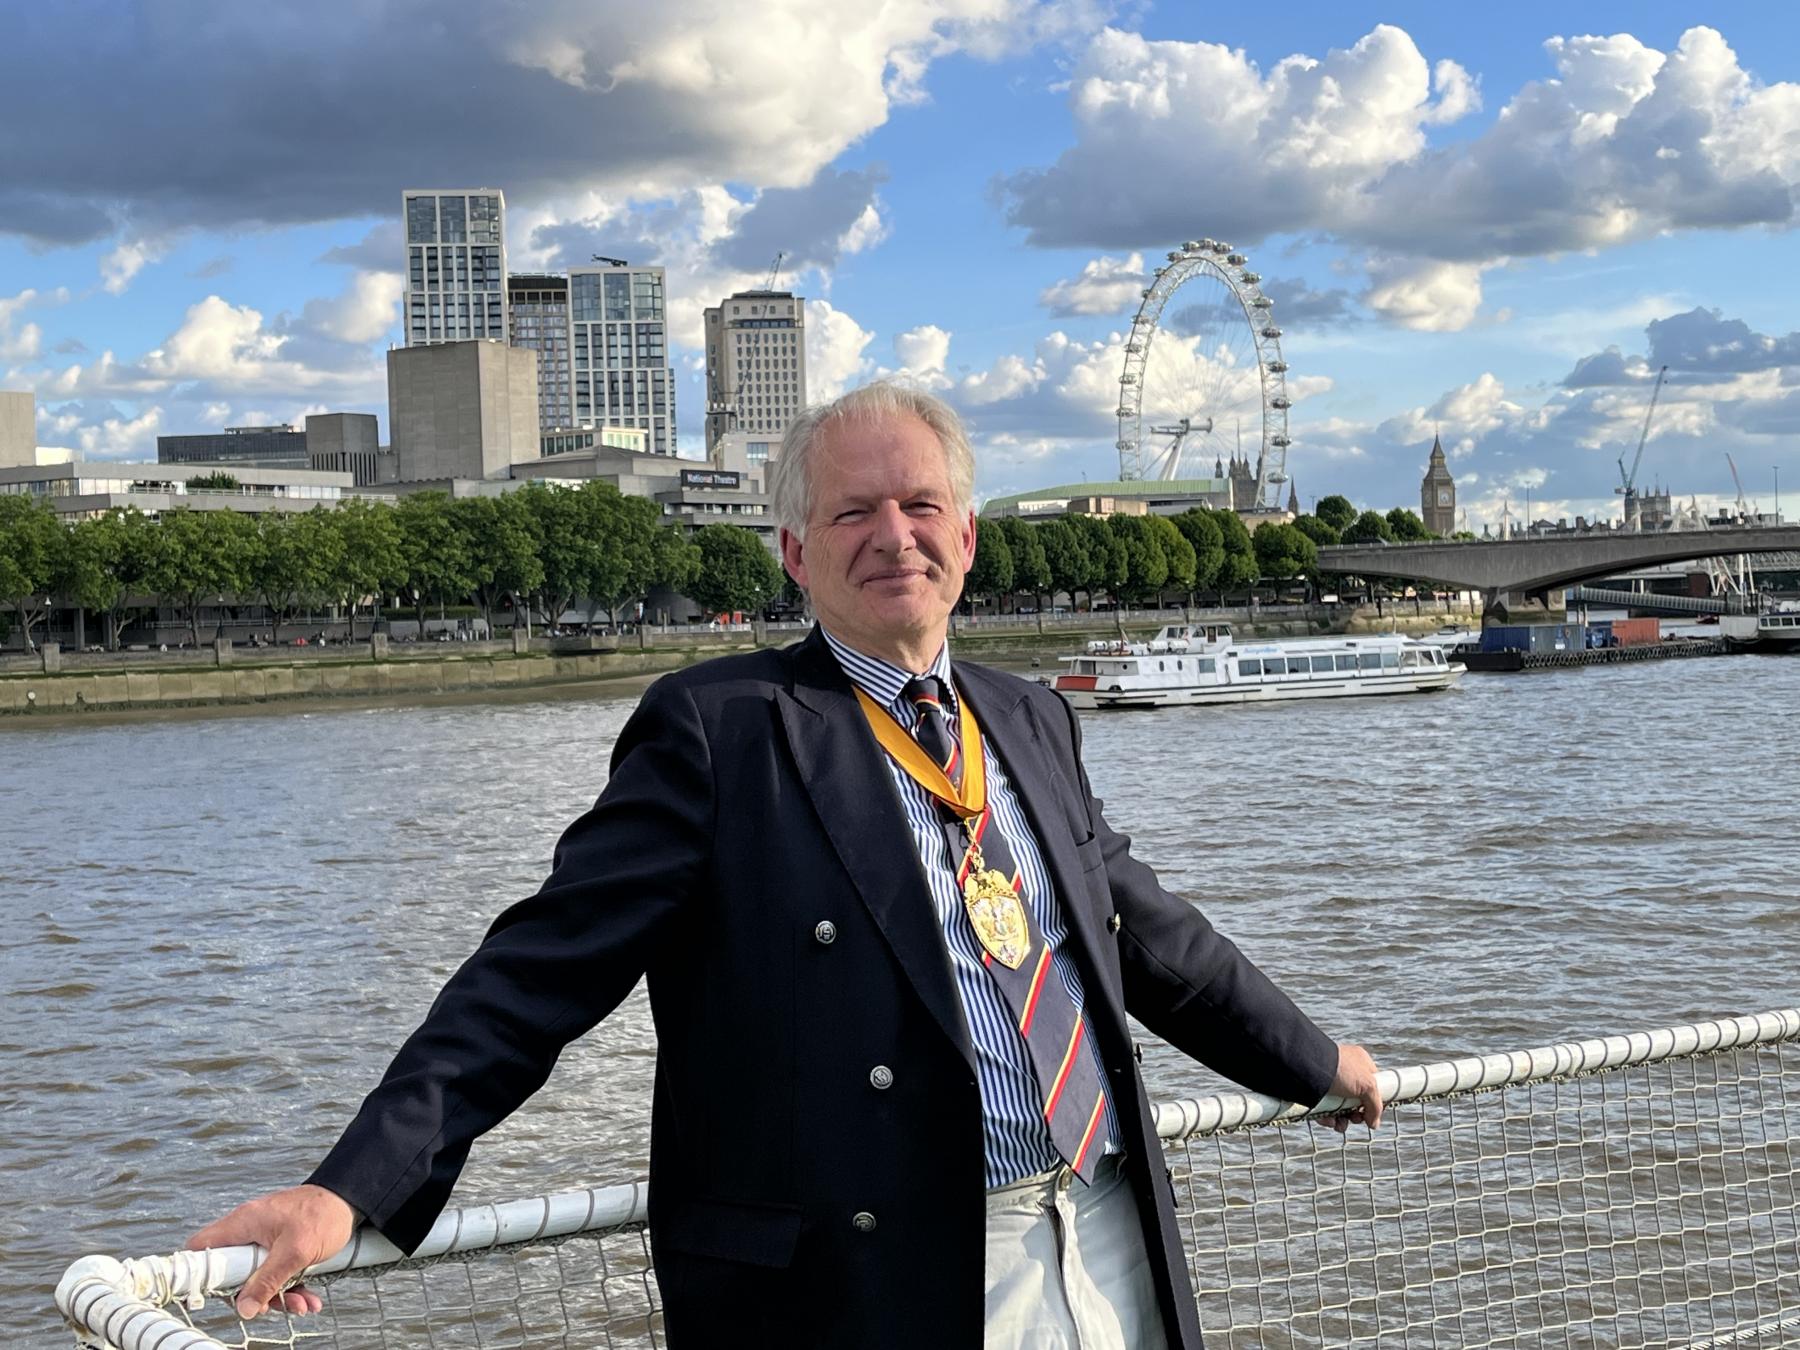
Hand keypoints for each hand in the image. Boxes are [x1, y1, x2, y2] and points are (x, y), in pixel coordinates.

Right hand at [186, 1184, 354, 1319]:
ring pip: (258, 1276)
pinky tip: (308, 1298)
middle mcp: (250, 1229)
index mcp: (244, 1223)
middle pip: (233, 1272)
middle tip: (271, 1306)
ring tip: (302, 1304)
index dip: (200, 1273)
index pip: (202, 1248)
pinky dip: (291, 1286)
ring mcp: (265, 1237)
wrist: (352, 1200)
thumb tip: (245, 1308)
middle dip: (254, 1294)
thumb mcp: (295, 1252)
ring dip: (279, 1295)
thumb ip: (267, 1281)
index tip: (214, 1295)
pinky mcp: (281, 1245)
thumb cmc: (324, 1214)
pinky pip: (276, 1271)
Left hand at [1324, 1042, 1383, 1133]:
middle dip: (1356, 1114)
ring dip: (1342, 1120)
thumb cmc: (1341, 1069)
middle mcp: (1344, 1072)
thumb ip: (1375, 1106)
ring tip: (1340, 1124)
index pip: (1372, 1084)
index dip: (1372, 1101)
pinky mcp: (1315, 1093)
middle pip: (1355, 1100)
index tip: (1372, 1113)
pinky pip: (1324, 1110)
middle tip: (1355, 1118)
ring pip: (1339, 1108)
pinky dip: (1327, 1118)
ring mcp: (1329, 1082)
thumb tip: (1374, 1123)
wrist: (1309, 1068)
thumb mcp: (1368, 1085)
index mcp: (1360, 1063)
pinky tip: (1329, 1121)